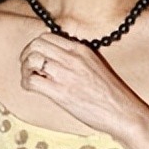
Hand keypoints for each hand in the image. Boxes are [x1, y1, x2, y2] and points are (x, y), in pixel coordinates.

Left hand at [19, 33, 140, 138]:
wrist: (123, 112)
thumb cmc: (110, 94)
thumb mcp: (95, 65)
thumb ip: (76, 59)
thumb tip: (55, 59)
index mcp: (81, 49)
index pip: (48, 36)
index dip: (36, 46)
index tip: (36, 57)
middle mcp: (73, 58)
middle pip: (36, 44)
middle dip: (27, 54)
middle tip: (28, 67)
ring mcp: (66, 74)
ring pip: (32, 59)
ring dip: (25, 68)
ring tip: (30, 78)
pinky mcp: (61, 92)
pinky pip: (32, 80)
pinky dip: (26, 83)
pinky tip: (32, 88)